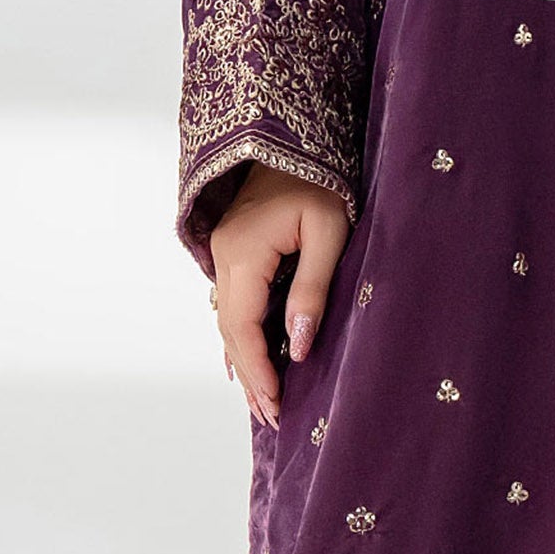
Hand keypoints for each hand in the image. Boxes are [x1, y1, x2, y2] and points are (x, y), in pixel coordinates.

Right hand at [209, 162, 351, 431]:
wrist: (299, 135)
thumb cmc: (322, 178)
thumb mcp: (329, 230)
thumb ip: (312, 286)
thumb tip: (299, 344)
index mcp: (244, 250)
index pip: (243, 326)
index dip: (258, 370)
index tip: (278, 406)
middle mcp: (225, 252)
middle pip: (231, 328)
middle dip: (251, 375)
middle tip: (273, 417)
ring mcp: (226, 248)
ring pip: (229, 316)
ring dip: (245, 358)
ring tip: (264, 400)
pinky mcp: (236, 245)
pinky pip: (234, 299)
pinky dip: (242, 332)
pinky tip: (250, 358)